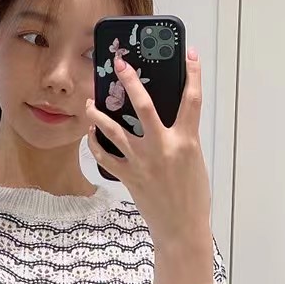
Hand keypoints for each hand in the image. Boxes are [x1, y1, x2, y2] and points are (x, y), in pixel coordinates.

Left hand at [85, 48, 211, 245]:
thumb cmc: (192, 196)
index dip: (193, 75)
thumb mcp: (194, 161)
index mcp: (186, 142)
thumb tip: (166, 119)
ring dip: (99, 114)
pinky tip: (92, 133)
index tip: (191, 55)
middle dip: (131, 81)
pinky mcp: (128, 176)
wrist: (181, 228)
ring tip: (90, 102)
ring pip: (114, 130)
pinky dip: (96, 143)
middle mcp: (163, 148)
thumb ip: (182, 137)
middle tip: (120, 64)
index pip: (192, 100)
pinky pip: (106, 155)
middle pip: (144, 106)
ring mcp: (142, 161)